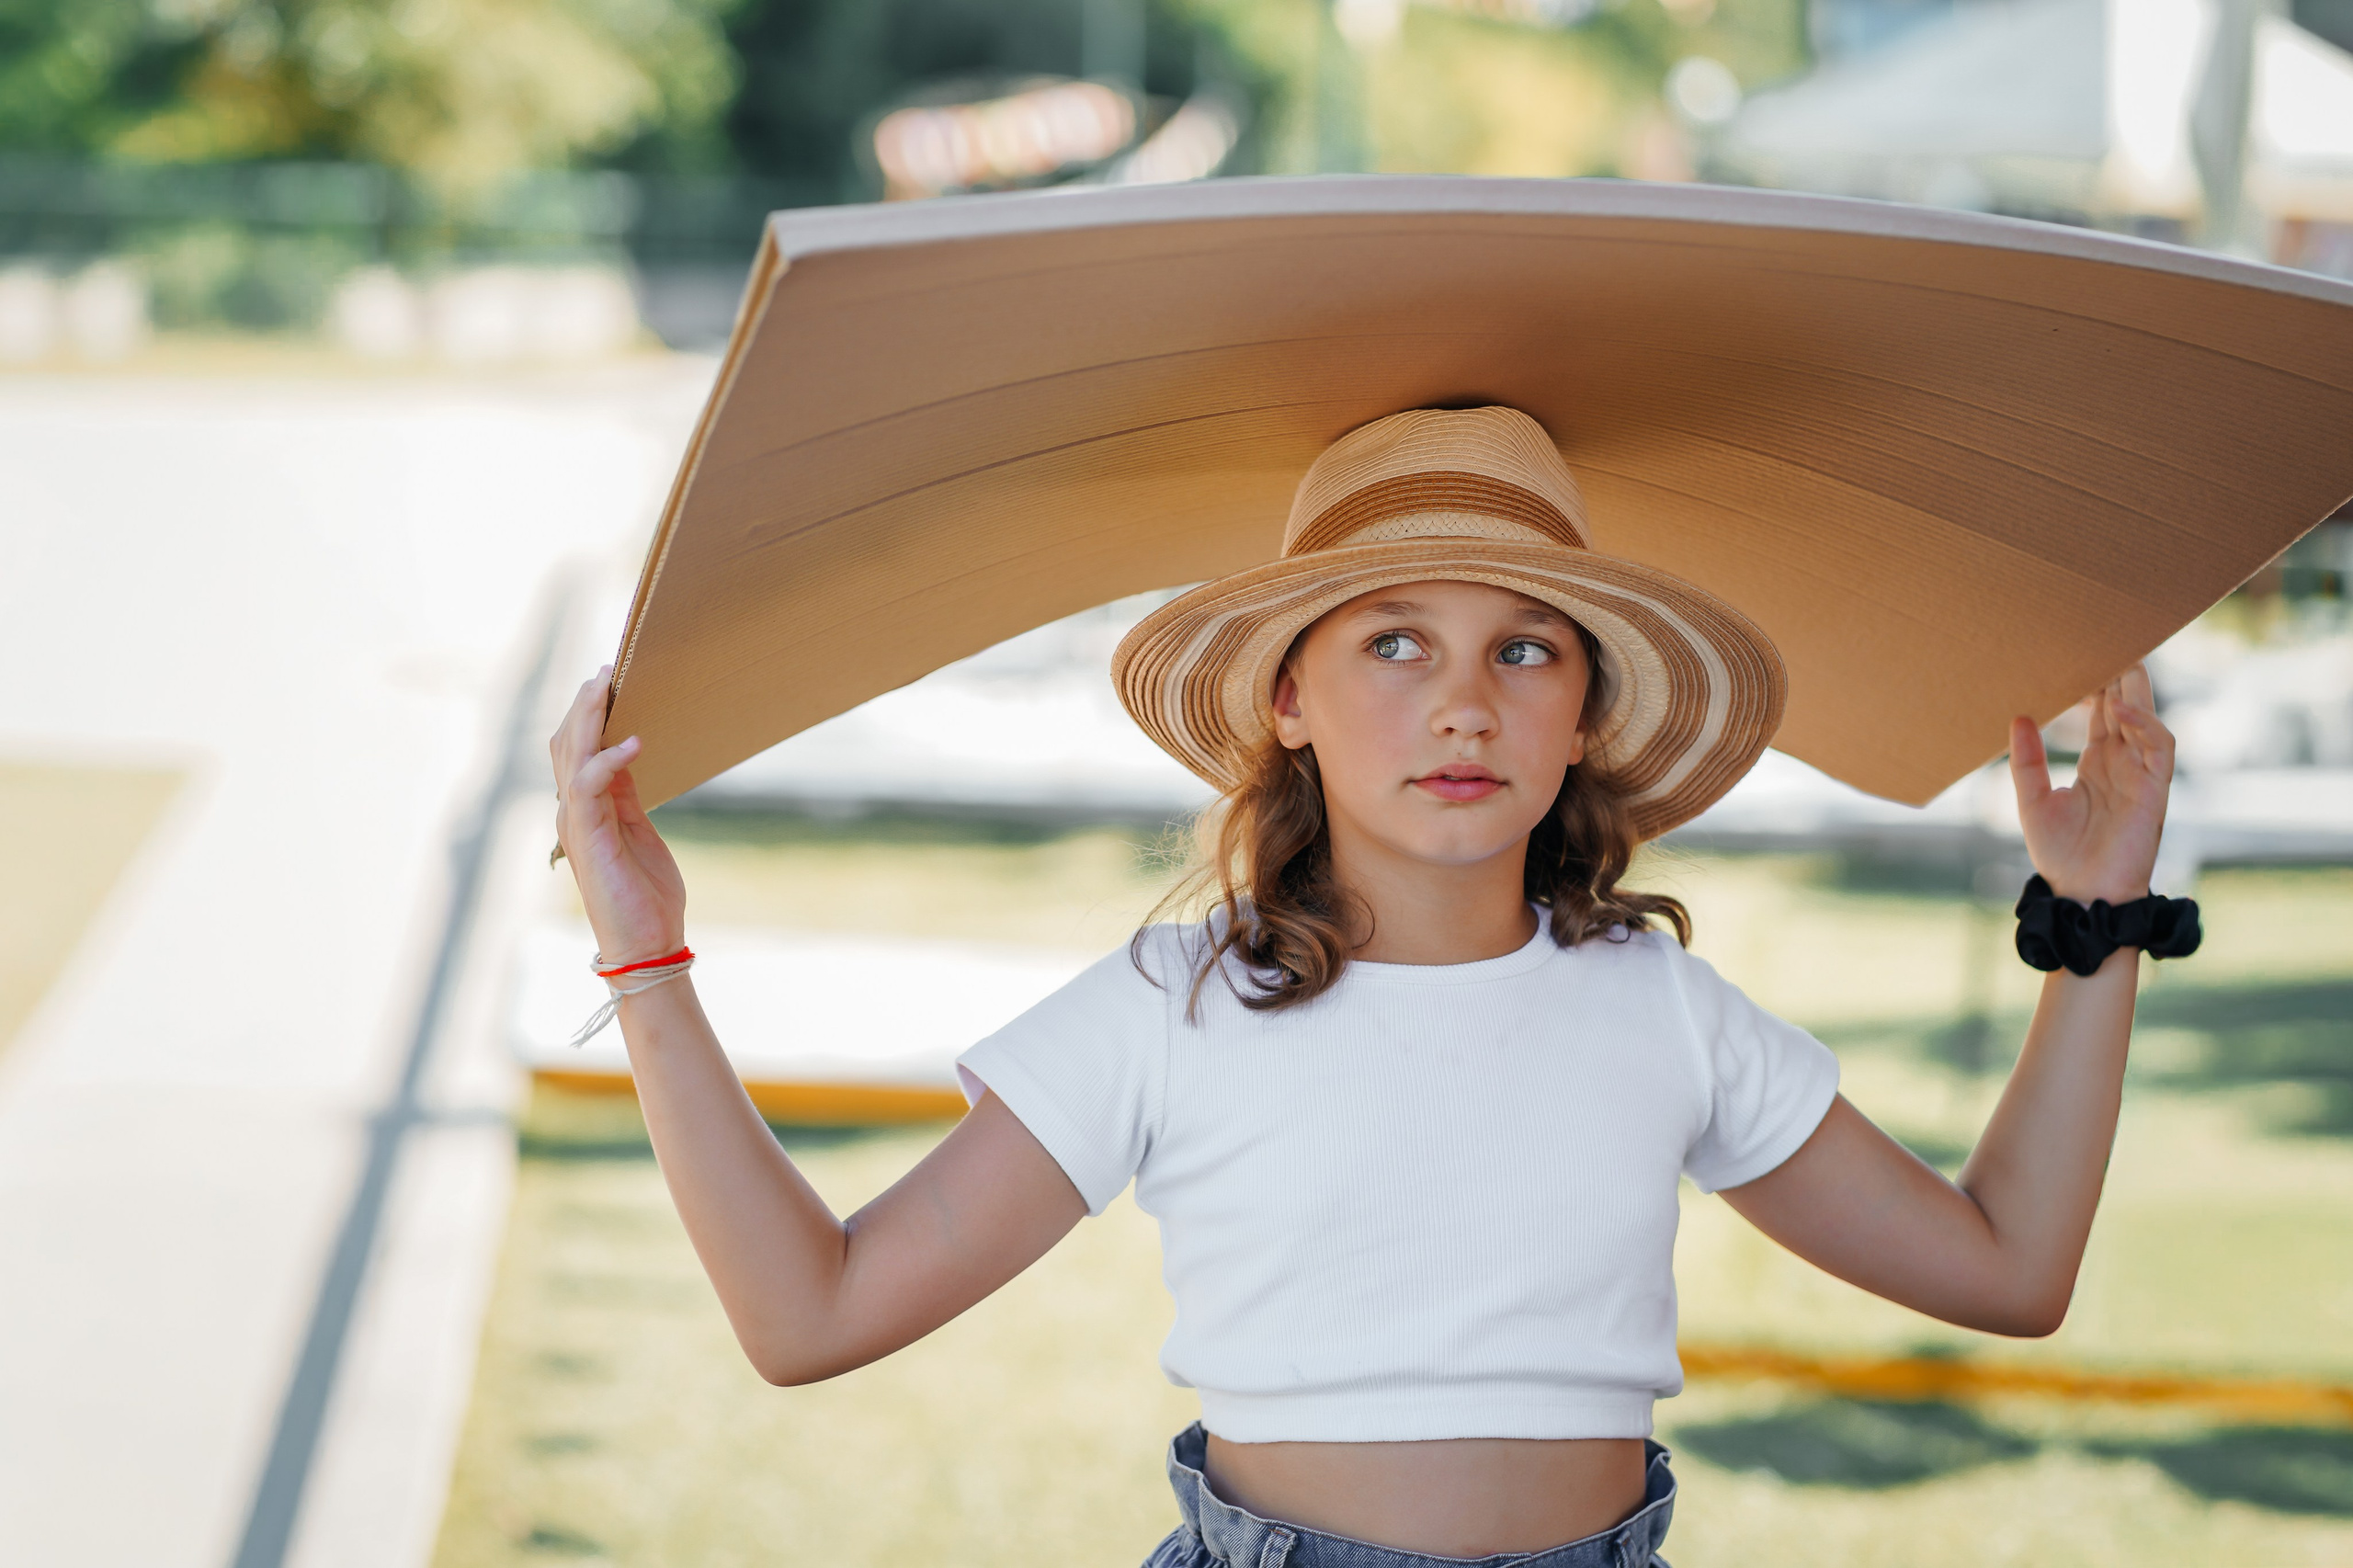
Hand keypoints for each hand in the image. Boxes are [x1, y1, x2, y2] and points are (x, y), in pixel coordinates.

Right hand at [551, 666, 686, 965]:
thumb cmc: (645, 894)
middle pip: (567, 743)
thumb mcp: (637, 830)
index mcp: (586, 809)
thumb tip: (627, 751)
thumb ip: (626, 793)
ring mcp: (576, 824)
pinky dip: (608, 760)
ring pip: (571, 756)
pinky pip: (589, 787)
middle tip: (606, 669)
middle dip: (585, 704)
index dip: (588, 713)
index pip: (577, 748)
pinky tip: (633, 742)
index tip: (608, 680)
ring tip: (607, 685)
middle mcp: (573, 812)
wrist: (647, 943)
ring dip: (589, 717)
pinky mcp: (587, 838)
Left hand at [2008, 664, 2173, 905]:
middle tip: (2110, 640)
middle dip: (2122, 678)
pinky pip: (2160, 748)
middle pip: (2128, 709)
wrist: (2081, 894)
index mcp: (2098, 763)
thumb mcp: (2031, 800)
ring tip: (2123, 662)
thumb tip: (2018, 716)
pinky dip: (2144, 726)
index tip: (2082, 656)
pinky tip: (2120, 710)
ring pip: (2148, 721)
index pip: (2104, 713)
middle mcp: (2123, 764)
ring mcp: (2142, 775)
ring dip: (2137, 693)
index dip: (2097, 686)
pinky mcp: (2156, 790)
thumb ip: (2027, 760)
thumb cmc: (2060, 854)